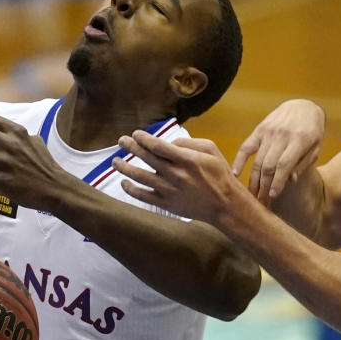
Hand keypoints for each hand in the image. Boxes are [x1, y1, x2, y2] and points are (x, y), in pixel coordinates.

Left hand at [112, 131, 239, 223]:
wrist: (225, 205)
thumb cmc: (220, 175)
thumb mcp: (211, 150)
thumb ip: (189, 143)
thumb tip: (169, 143)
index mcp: (187, 159)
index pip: (158, 145)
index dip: (143, 138)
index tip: (136, 134)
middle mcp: (176, 174)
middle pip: (147, 158)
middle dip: (131, 147)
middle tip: (121, 140)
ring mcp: (169, 190)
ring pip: (140, 177)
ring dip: (125, 167)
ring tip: (115, 161)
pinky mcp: (167, 204)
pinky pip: (143, 196)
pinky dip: (131, 189)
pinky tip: (124, 183)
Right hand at [232, 99, 324, 204]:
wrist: (302, 106)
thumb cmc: (312, 131)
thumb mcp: (315, 147)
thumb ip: (303, 163)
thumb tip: (289, 180)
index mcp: (299, 140)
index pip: (285, 164)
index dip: (278, 182)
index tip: (273, 197)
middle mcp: (281, 136)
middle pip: (269, 165)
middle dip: (264, 186)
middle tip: (261, 203)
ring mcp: (268, 132)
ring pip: (258, 160)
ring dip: (254, 180)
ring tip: (251, 196)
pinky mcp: (259, 130)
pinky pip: (246, 147)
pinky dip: (239, 161)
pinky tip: (234, 174)